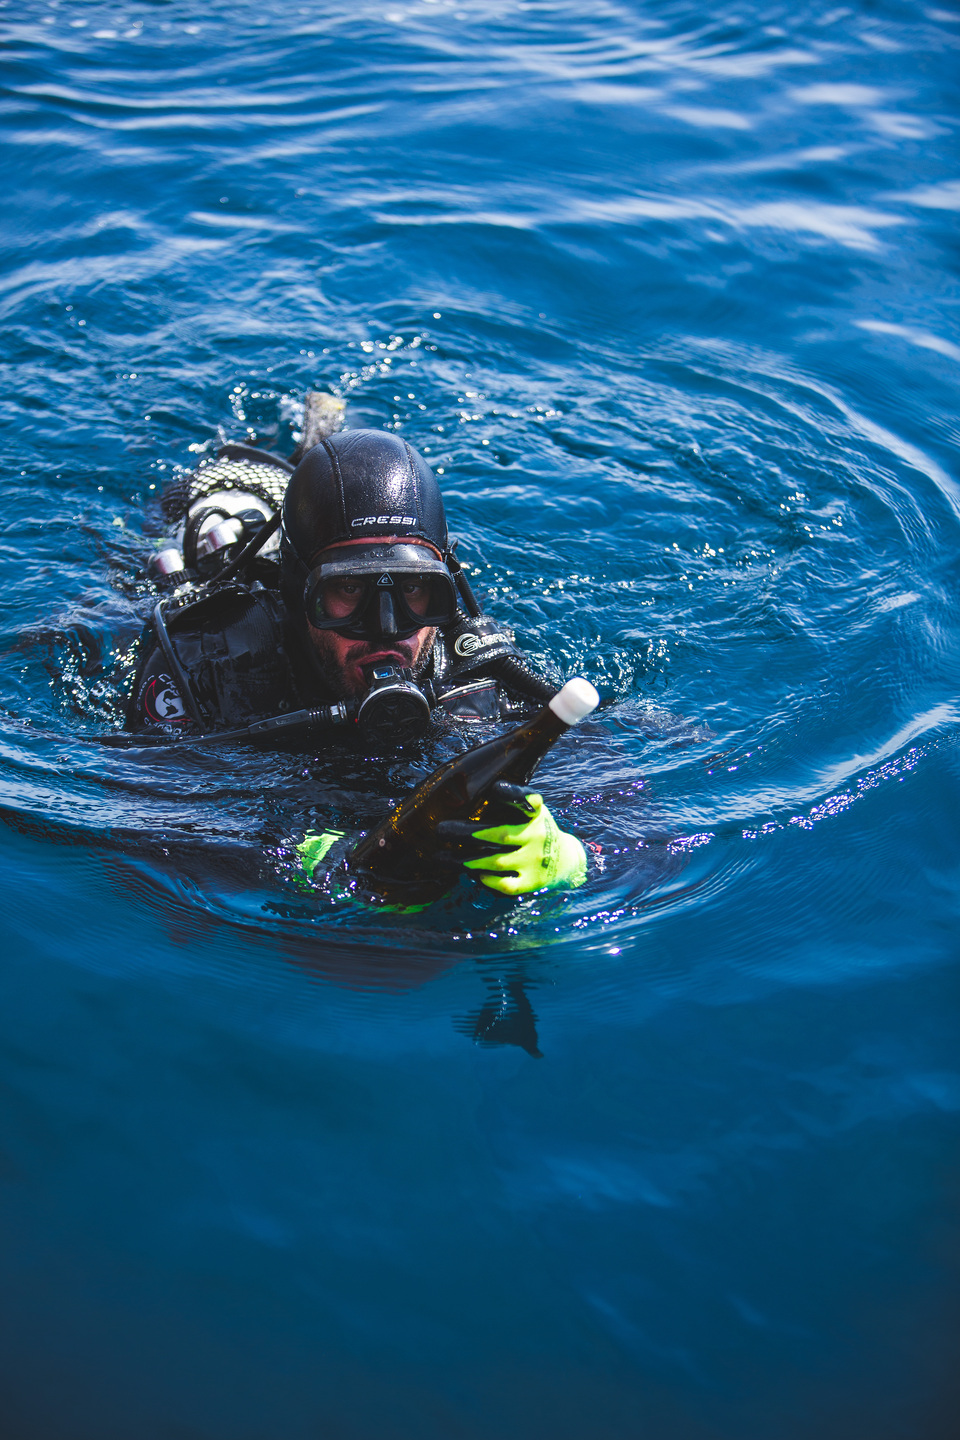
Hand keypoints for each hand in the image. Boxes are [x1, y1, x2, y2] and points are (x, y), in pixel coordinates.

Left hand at [435, 782, 586, 895]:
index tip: (495, 789)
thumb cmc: (534, 830)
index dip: (511, 794)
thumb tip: (468, 795)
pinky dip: (485, 880)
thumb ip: (510, 802)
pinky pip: (503, 884)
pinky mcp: (532, 882)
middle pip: (500, 835)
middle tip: (441, 830)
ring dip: (466, 860)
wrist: (565, 861)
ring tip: (443, 857)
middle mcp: (537, 835)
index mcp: (535, 813)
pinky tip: (473, 874)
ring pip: (496, 862)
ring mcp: (536, 860)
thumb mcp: (531, 812)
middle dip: (466, 833)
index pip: (526, 800)